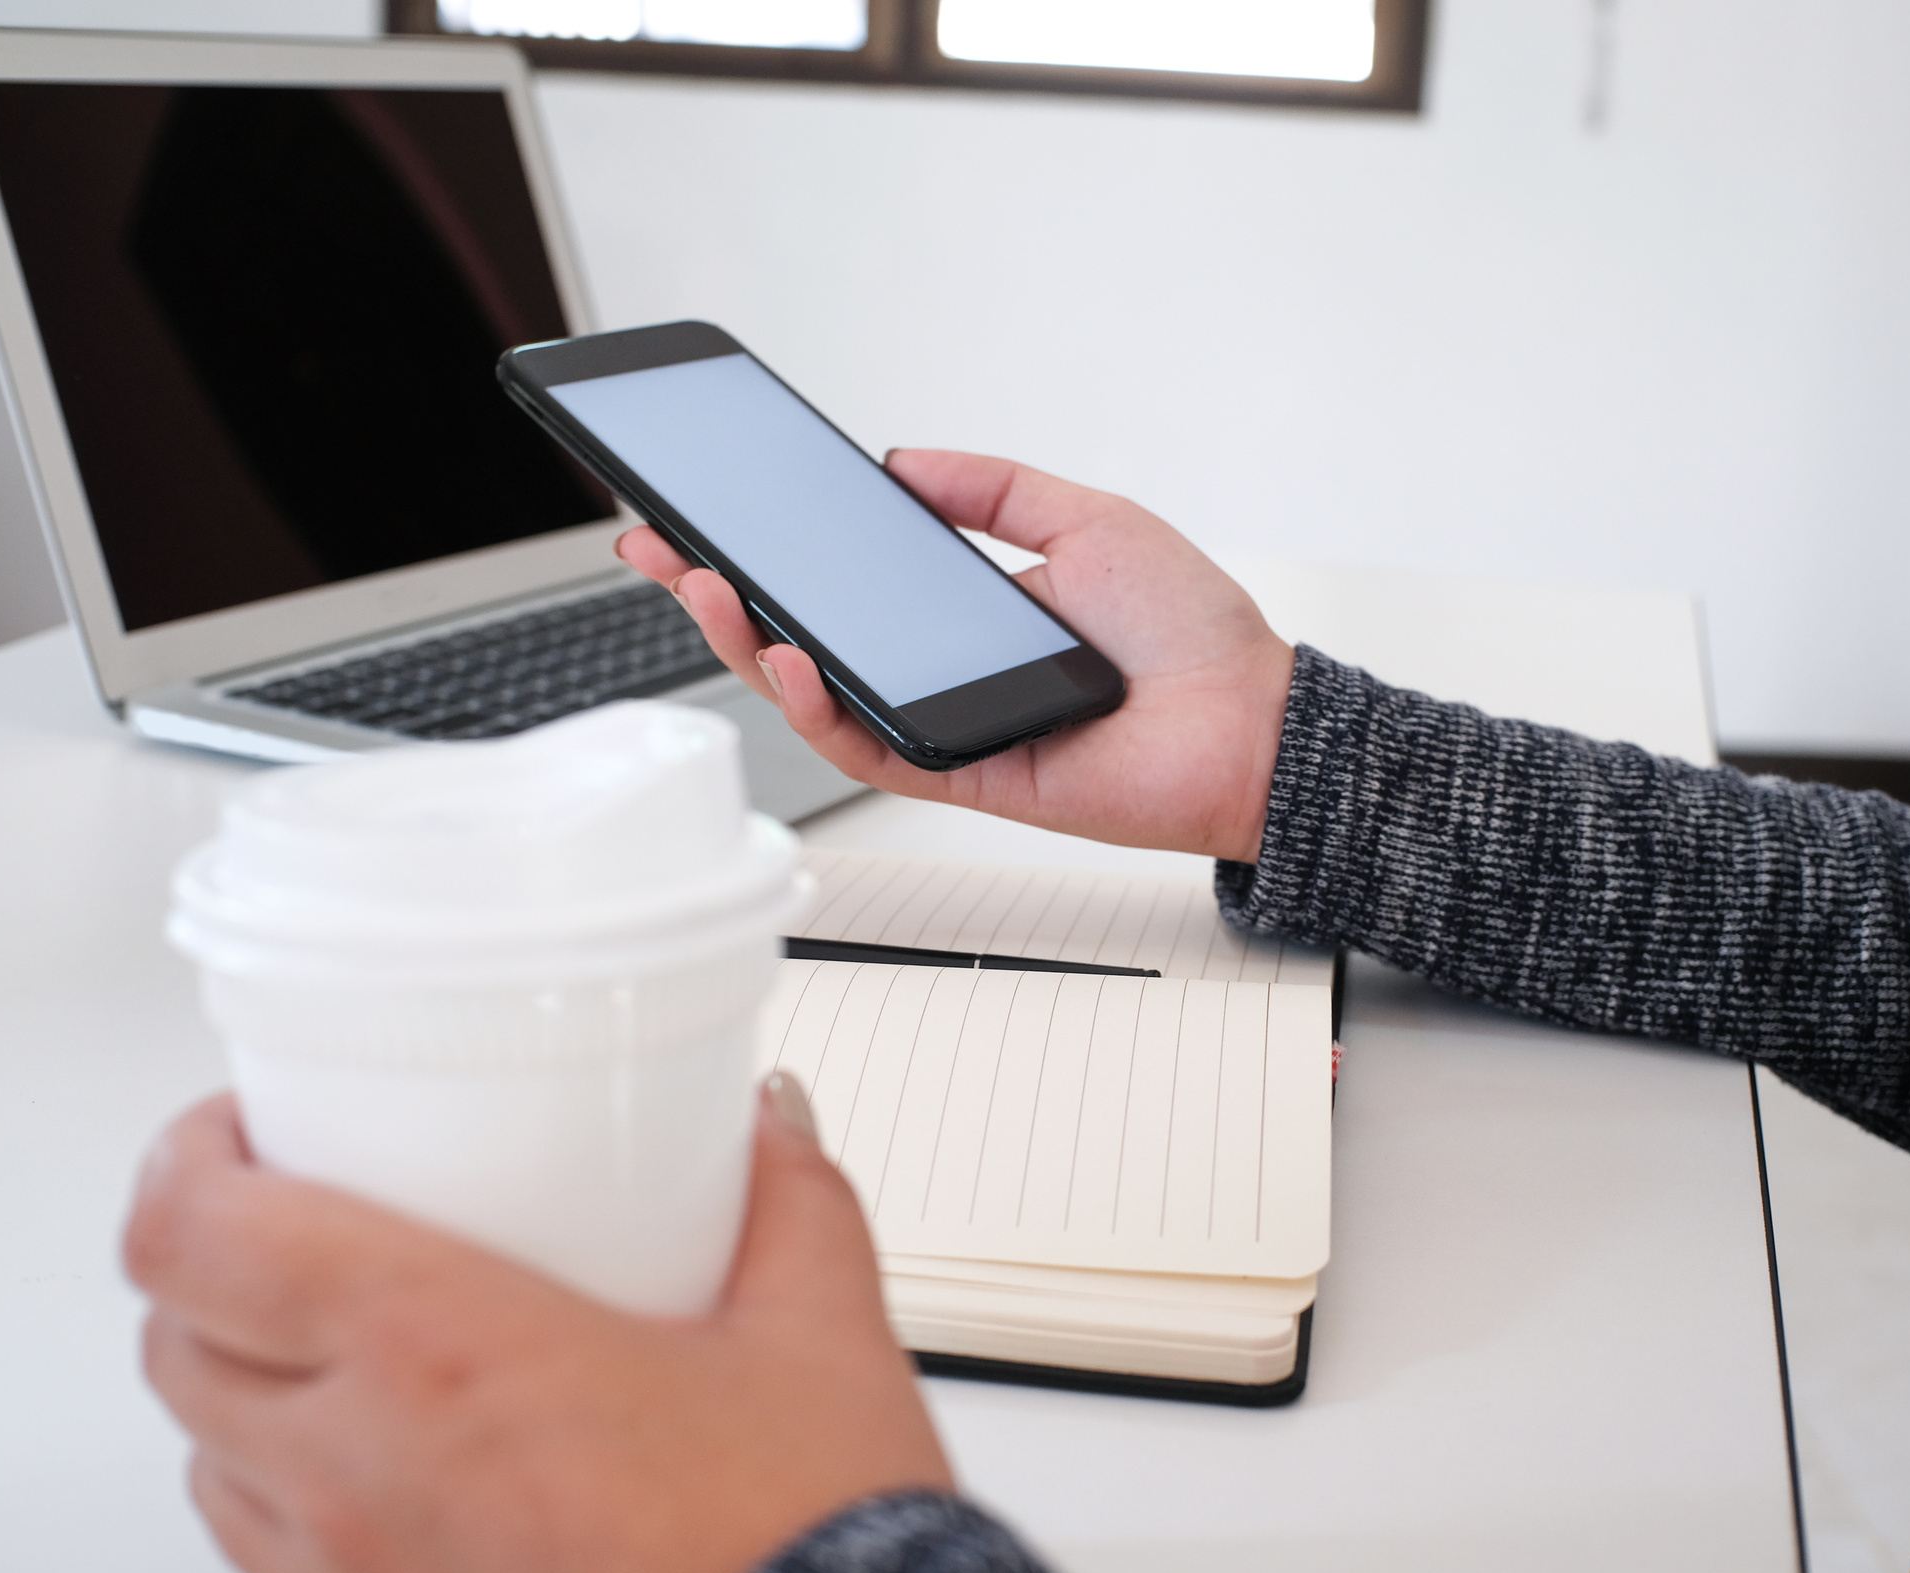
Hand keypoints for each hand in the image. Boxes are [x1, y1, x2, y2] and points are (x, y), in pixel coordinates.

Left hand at [124, 1086, 950, 1572]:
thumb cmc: (798, 1539)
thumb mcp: (817, 1335)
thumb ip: (788, 1202)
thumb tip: (766, 1127)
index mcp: (442, 1354)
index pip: (195, 1235)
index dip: (184, 1158)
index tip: (239, 1126)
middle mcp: (361, 1471)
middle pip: (173, 1340)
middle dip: (207, 1258)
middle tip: (292, 1207)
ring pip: (200, 1455)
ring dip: (233, 1379)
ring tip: (325, 1331)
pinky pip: (265, 1552)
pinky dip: (279, 1485)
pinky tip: (377, 1453)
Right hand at [617, 450, 1294, 861]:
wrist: (1252, 716)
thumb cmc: (1192, 631)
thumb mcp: (1087, 519)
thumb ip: (991, 490)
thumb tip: (898, 459)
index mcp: (962, 612)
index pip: (840, 581)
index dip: (767, 551)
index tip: (703, 510)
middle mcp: (941, 672)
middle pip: (802, 638)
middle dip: (717, 593)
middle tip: (658, 546)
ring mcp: (945, 726)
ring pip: (816, 698)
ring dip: (745, 644)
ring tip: (705, 590)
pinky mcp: (964, 776)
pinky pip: (869, 748)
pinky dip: (818, 707)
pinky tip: (785, 658)